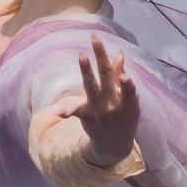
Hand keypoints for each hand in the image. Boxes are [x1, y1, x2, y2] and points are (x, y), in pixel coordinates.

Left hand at [65, 36, 140, 166]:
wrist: (114, 146)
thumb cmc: (124, 117)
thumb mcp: (128, 101)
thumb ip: (121, 77)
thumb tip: (119, 54)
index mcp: (128, 102)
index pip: (129, 90)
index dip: (127, 85)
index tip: (125, 76)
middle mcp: (113, 105)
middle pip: (107, 78)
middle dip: (102, 58)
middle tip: (95, 40)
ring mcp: (99, 111)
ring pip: (91, 87)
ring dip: (86, 71)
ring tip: (82, 56)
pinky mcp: (86, 115)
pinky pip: (74, 110)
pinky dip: (65, 110)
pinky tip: (57, 112)